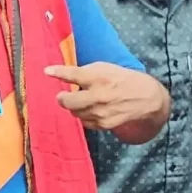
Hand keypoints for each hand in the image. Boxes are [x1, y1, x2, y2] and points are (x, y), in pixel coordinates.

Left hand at [46, 63, 167, 138]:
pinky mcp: (102, 124)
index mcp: (99, 77)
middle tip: (63, 95)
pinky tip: (92, 109)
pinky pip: (84, 121)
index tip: (47, 71)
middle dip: (62, 98)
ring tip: (84, 100)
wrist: (144, 98)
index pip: (73, 74)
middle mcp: (98, 96)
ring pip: (74, 112)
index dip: (58, 72)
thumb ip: (85, 71)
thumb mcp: (106, 68)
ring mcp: (99, 112)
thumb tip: (64, 75)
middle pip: (66, 101)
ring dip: (74, 106)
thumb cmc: (122, 79)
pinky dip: (84, 115)